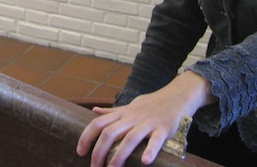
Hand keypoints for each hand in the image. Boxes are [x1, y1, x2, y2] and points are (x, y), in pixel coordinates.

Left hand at [75, 71, 212, 166]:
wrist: (176, 96)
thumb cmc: (151, 104)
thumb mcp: (130, 106)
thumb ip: (112, 112)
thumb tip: (94, 111)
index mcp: (123, 114)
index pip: (98, 123)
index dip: (87, 137)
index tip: (80, 152)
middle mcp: (132, 118)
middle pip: (110, 133)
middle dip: (99, 151)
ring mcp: (148, 123)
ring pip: (130, 138)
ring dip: (119, 155)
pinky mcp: (164, 129)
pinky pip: (156, 140)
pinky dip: (150, 150)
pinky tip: (145, 161)